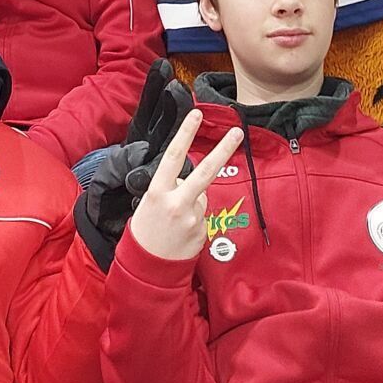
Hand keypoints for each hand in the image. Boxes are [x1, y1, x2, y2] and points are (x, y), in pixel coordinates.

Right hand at [129, 111, 245, 261]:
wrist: (148, 269)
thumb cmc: (144, 231)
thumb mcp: (147, 203)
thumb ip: (169, 188)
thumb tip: (188, 180)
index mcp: (158, 192)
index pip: (173, 156)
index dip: (185, 133)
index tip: (196, 114)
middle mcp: (178, 203)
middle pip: (206, 171)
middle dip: (224, 149)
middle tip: (238, 132)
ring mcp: (193, 219)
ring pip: (202, 196)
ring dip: (192, 201)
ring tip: (174, 220)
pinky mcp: (203, 232)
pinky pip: (202, 215)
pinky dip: (194, 219)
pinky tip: (181, 231)